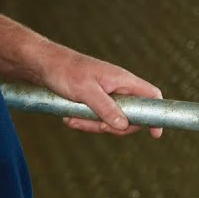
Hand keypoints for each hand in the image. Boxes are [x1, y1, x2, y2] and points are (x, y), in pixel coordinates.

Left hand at [37, 43, 162, 137]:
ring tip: (73, 120)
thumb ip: (106, 108)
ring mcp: (106, 94)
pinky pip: (96, 117)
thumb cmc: (65, 71)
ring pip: (110, 120)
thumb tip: (124, 125)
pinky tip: (69, 118)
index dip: (156, 113)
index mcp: (122, 80)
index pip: (151, 95)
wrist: (42, 64)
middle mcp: (118, 87)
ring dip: (93, 124)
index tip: (155, 133)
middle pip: (130, 116)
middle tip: (97, 126)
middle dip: (113, 126)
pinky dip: (84, 121)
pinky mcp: (94, 100)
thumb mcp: (85, 91)